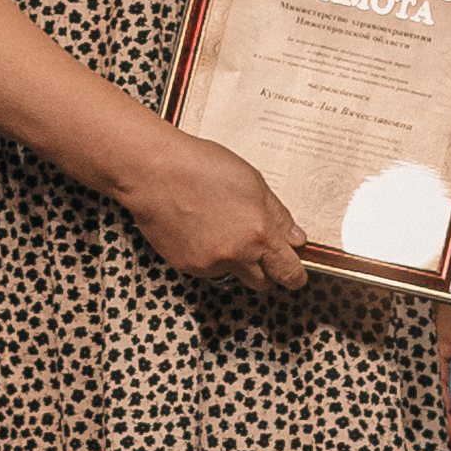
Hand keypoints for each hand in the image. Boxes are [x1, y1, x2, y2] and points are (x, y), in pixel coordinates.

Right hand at [123, 131, 312, 293]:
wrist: (155, 171)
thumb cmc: (201, 167)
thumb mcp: (253, 182)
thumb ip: (278, 216)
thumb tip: (295, 239)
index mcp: (259, 234)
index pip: (289, 273)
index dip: (294, 275)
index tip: (294, 273)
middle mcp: (236, 256)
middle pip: (263, 283)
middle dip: (265, 270)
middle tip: (258, 247)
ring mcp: (208, 264)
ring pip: (232, 274)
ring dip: (234, 261)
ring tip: (220, 226)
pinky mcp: (186, 265)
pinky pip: (206, 269)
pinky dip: (208, 255)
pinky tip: (200, 228)